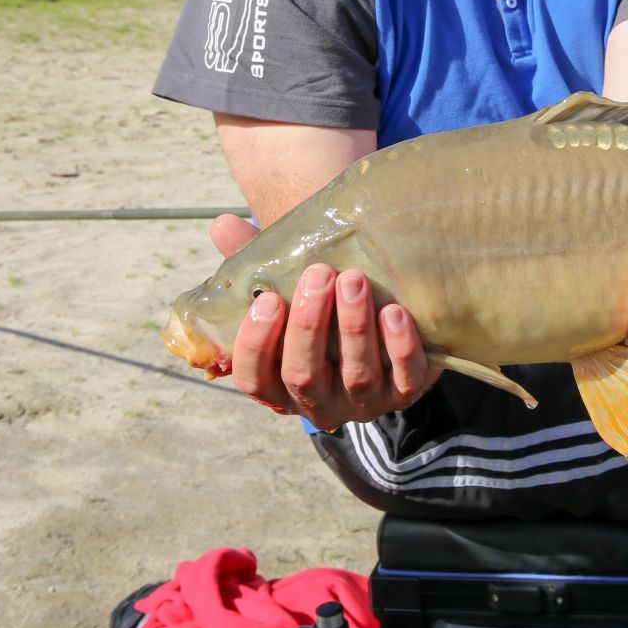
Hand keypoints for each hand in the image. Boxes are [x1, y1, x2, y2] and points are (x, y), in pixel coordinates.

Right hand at [208, 214, 436, 429]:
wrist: (390, 328)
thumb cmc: (325, 309)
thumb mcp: (290, 291)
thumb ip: (255, 264)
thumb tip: (222, 224)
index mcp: (280, 385)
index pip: (253, 379)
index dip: (255, 344)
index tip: (267, 300)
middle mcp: (318, 403)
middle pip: (303, 375)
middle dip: (309, 324)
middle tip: (319, 274)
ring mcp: (363, 402)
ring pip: (355, 375)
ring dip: (353, 327)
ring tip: (354, 279)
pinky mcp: (406, 394)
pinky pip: (405, 379)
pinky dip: (399, 347)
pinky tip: (394, 312)